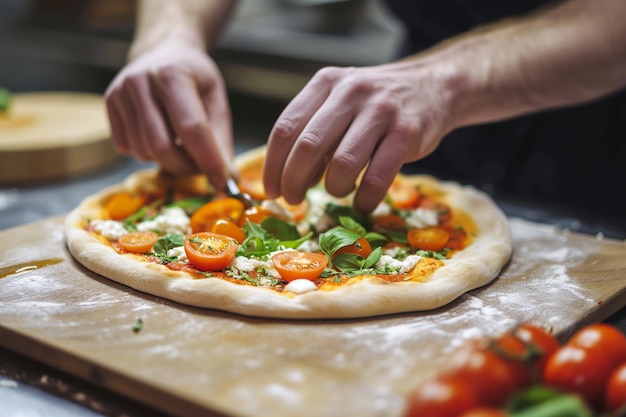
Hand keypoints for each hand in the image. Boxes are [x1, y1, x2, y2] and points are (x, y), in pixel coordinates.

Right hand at [105, 39, 233, 189]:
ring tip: (183, 147)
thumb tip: (228, 180)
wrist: (162, 51)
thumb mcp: (216, 101)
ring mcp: (120, 93)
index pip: (191, 129)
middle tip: (203, 170)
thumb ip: (221, 141)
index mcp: (172, 75)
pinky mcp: (108, 104)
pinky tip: (161, 135)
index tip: (223, 184)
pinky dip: (149, 153)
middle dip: (186, 168)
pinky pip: (128, 148)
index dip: (208, 161)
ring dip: (168, 161)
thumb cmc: (194, 78)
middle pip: (161, 147)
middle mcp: (140, 82)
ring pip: (143, 152)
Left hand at [263, 63, 455, 212]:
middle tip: (294, 200)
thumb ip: (314, 132)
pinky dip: (365, 200)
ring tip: (338, 190)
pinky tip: (363, 202)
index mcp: (326, 83)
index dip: (272, 166)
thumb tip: (288, 178)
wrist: (433, 86)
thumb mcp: (340, 102)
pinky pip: (377, 178)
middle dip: (294, 182)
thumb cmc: (376, 103)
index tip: (271, 191)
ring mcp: (381, 111)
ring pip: (342, 164)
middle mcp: (350, 92)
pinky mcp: (407, 134)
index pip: (285, 128)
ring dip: (333, 189)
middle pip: (308, 147)